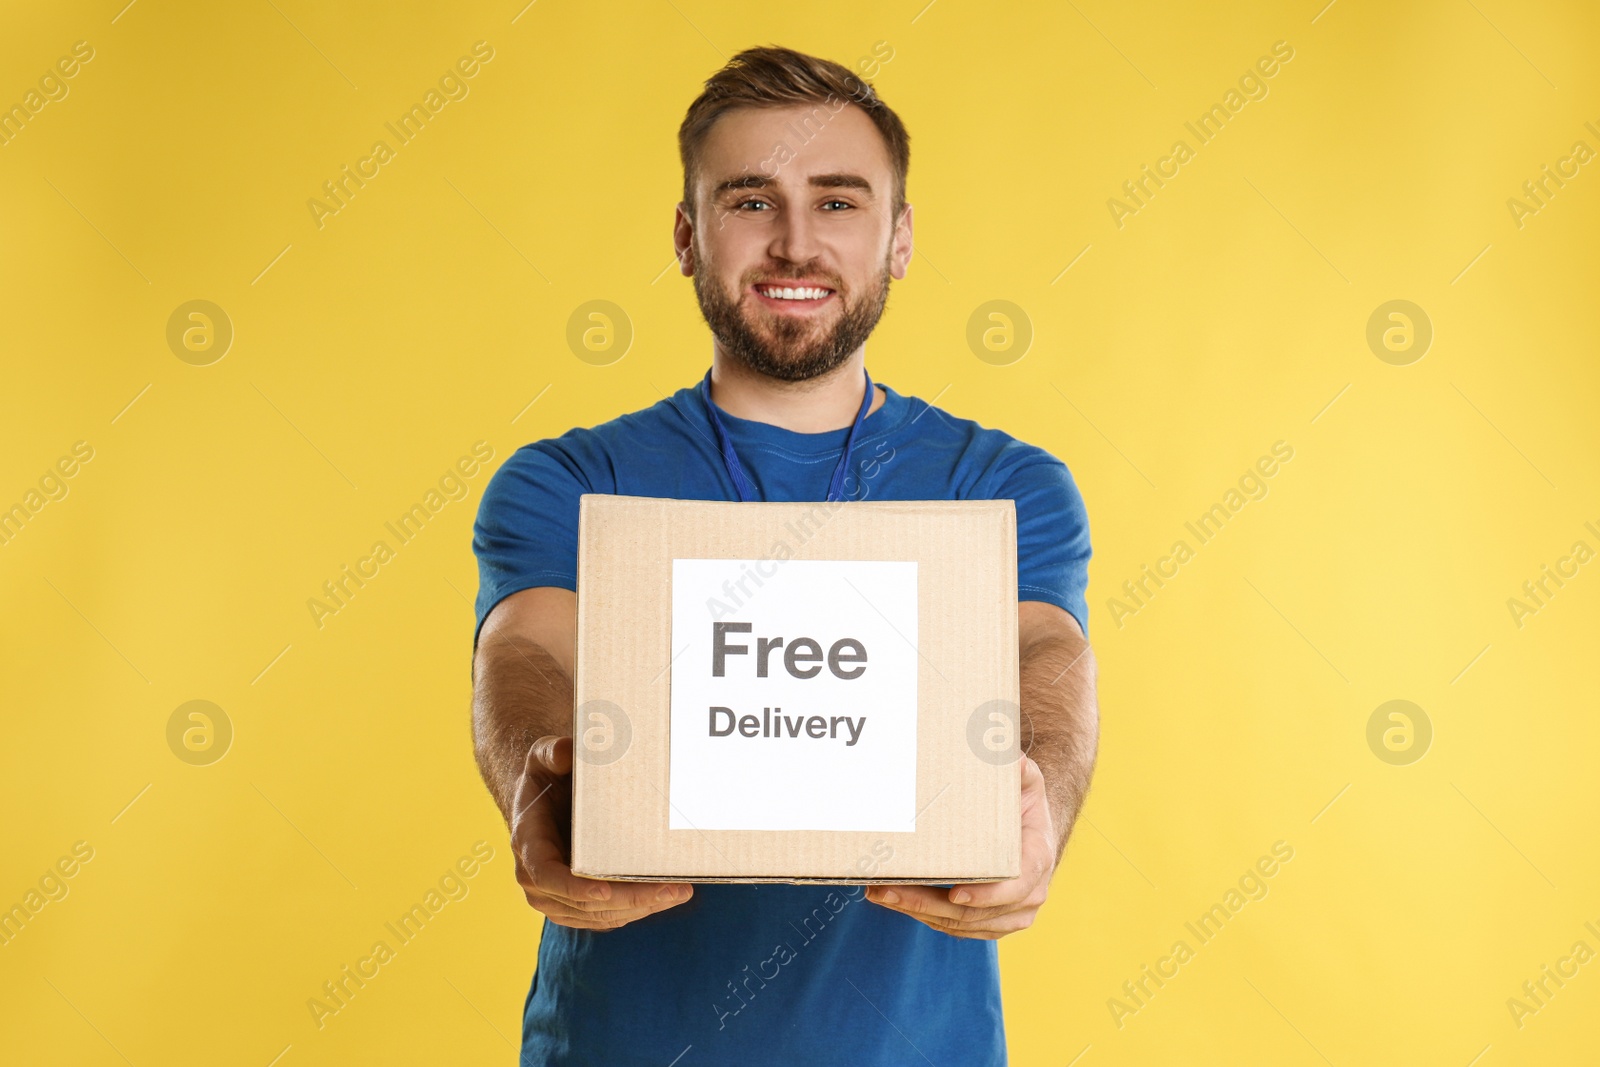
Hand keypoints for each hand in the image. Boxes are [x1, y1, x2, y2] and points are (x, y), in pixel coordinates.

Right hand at [510, 735, 693, 930]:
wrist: (544, 801)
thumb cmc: (549, 776)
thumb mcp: (545, 755)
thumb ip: (554, 751)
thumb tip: (568, 752)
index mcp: (528, 842)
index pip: (546, 875)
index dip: (576, 887)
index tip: (607, 889)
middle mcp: (535, 878)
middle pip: (583, 902)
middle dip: (629, 899)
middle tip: (672, 890)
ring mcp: (553, 898)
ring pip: (598, 915)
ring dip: (639, 909)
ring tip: (677, 893)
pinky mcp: (572, 906)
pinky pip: (603, 918)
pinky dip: (633, 911)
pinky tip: (662, 898)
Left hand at [865, 755, 1057, 938]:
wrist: (1031, 835)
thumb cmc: (1023, 806)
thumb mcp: (1025, 782)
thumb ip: (1019, 770)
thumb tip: (1010, 758)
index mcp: (1036, 860)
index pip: (1015, 886)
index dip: (986, 895)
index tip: (955, 893)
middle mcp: (1028, 895)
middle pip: (974, 912)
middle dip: (927, 904)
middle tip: (889, 890)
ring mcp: (1009, 915)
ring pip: (959, 924)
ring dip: (917, 913)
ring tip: (881, 894)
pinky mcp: (990, 924)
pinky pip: (955, 927)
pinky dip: (924, 917)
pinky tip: (896, 901)